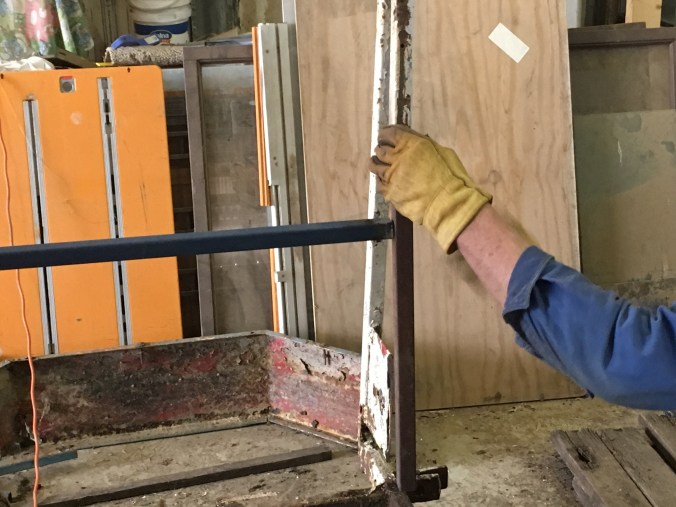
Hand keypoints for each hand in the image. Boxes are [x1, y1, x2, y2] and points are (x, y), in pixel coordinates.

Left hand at [370, 125, 491, 252]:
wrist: (447, 204)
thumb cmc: (452, 178)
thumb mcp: (443, 152)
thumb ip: (426, 146)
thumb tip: (417, 143)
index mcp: (412, 144)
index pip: (390, 133)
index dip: (385, 134)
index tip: (385, 135)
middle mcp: (398, 158)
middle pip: (380, 149)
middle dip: (381, 149)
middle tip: (382, 150)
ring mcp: (391, 176)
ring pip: (375, 166)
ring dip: (376, 163)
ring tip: (378, 164)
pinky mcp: (389, 192)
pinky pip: (378, 184)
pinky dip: (380, 181)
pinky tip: (383, 181)